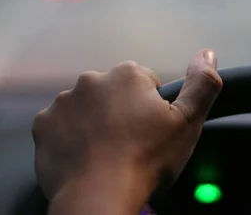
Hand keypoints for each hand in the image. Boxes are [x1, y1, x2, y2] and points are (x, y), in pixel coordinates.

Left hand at [32, 49, 222, 213]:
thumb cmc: (146, 160)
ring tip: (107, 154)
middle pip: (114, 94)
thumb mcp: (187, 122)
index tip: (152, 132)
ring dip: (96, 124)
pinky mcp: (43, 126)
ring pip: (87, 109)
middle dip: (122, 113)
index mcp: (127, 74)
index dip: (152, 110)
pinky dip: (71, 139)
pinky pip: (61, 127)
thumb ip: (201, 83)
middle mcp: (91, 80)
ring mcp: (63, 102)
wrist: (98, 196)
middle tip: (131, 145)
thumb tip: (207, 54)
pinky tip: (85, 158)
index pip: (146, 84)